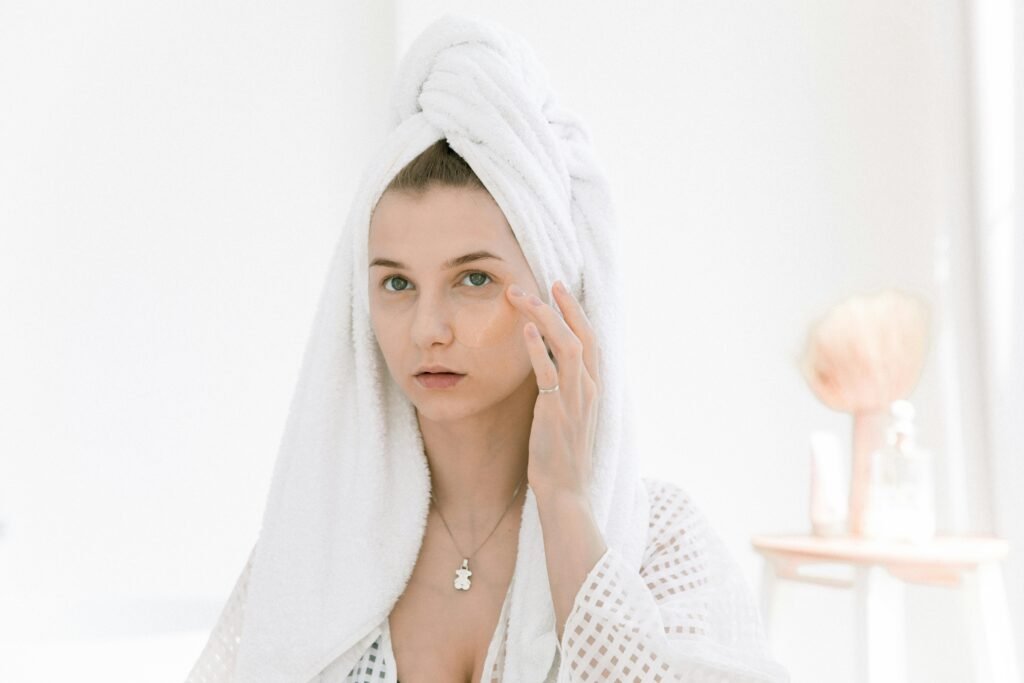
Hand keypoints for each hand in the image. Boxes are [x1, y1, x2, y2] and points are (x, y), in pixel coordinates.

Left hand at [506, 280, 601, 499]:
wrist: (566, 490)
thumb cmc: (562, 455)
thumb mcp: (568, 414)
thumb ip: (563, 388)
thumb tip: (546, 364)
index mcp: (594, 388)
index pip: (591, 339)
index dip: (577, 312)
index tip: (560, 290)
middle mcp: (590, 389)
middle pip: (583, 335)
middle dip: (565, 305)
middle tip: (548, 281)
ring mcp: (575, 399)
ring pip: (567, 346)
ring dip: (546, 318)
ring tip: (525, 297)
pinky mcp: (556, 411)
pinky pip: (548, 373)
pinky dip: (537, 349)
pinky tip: (525, 330)